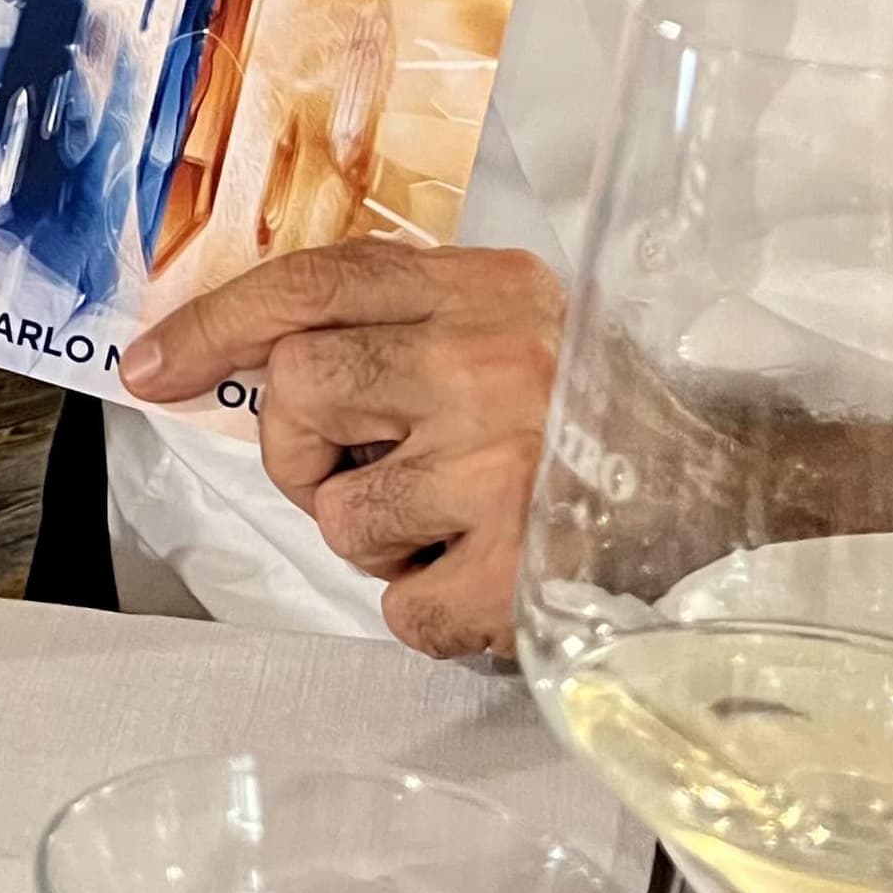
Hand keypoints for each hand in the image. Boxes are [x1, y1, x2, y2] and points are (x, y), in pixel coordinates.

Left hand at [121, 243, 562, 660]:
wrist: (743, 487)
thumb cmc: (601, 409)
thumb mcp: (513, 319)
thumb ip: (401, 319)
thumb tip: (256, 356)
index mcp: (484, 289)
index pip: (313, 282)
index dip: (214, 325)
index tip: (149, 367)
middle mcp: (490, 362)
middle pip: (299, 389)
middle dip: (301, 448)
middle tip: (359, 470)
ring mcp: (505, 465)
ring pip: (339, 513)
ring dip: (374, 538)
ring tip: (450, 523)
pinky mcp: (520, 569)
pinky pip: (398, 609)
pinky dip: (425, 609)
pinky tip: (481, 578)